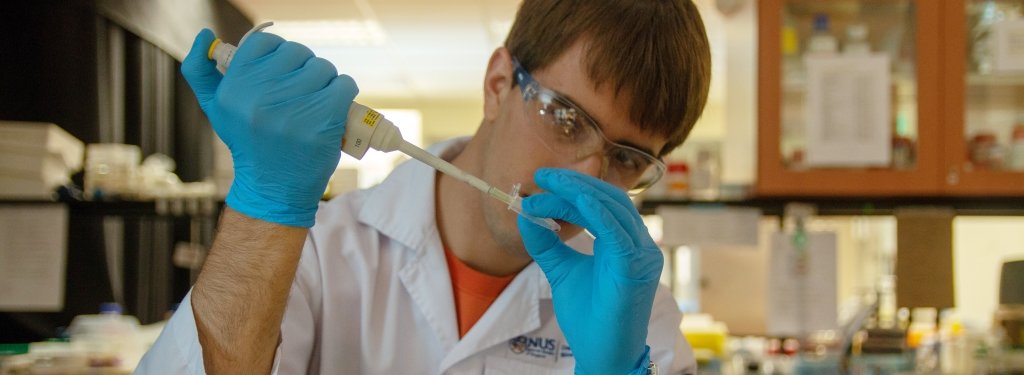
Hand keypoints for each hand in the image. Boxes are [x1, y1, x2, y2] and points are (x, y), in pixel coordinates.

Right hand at [181, 29, 357, 226]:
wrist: (272, 189)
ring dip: (324, 81)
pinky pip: (343, 85)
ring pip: (323, 68)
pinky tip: (332, 107)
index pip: (265, 42)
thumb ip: (201, 71)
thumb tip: (207, 34)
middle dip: (302, 69)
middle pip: (298, 53)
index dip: (277, 55)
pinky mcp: (324, 121)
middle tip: (298, 93)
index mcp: (234, 88)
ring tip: (313, 103)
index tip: (279, 73)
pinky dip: (342, 92)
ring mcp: (294, 109)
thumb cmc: (248, 143)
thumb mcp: (216, 109)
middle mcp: (261, 96)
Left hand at [519, 169, 662, 374]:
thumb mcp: (562, 271)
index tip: (541, 180)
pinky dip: (597, 213)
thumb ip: (547, 244)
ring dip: (578, 194)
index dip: (572, 188)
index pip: (601, 203)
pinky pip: (618, 232)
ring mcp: (642, 255)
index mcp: (625, 242)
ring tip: (548, 188)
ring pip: (613, 209)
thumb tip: (526, 213)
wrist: (601, 355)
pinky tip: (576, 201)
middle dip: (575, 183)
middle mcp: (639, 244)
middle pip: (609, 199)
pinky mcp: (636, 268)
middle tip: (543, 176)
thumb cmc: (589, 317)